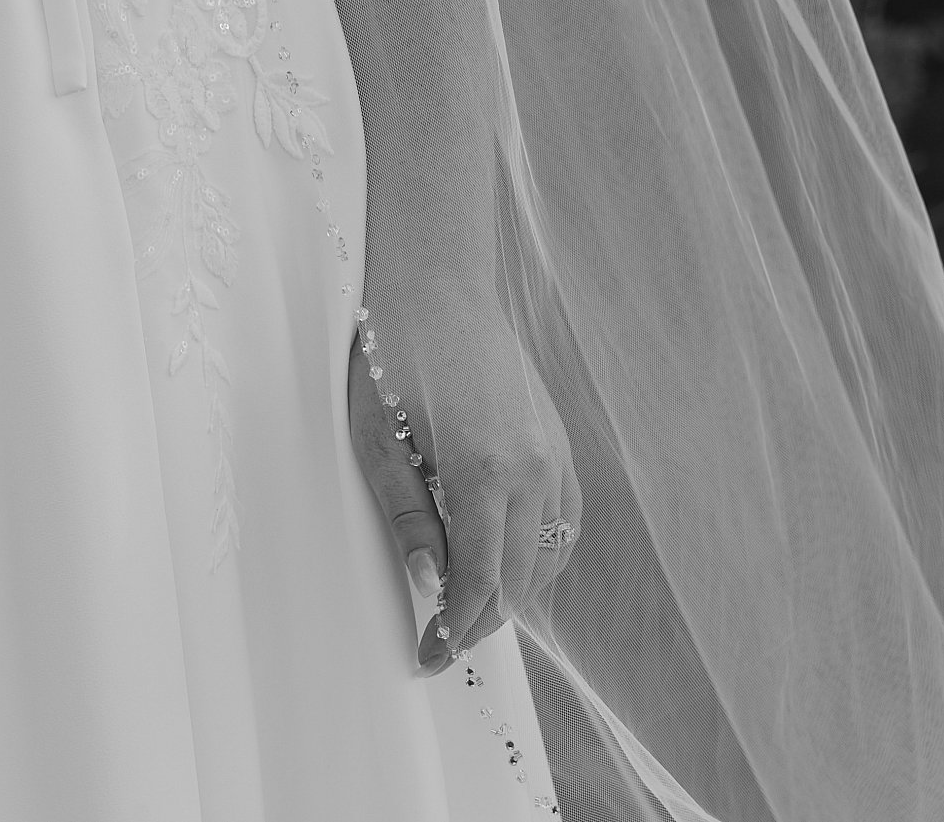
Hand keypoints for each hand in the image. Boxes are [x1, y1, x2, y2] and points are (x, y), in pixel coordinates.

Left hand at [346, 315, 578, 675]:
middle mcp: (533, 468)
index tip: (428, 656)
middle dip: (480, 621)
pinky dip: (543, 554)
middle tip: (440, 643)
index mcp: (484, 471)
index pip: (479, 580)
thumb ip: (409, 517)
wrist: (439, 287)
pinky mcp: (558, 442)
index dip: (454, 627)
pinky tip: (513, 562)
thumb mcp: (379, 441)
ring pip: (550, 554)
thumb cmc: (394, 357)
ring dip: (515, 592)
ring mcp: (554, 454)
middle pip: (519, 578)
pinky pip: (565, 519)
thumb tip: (431, 585)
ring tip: (472, 611)